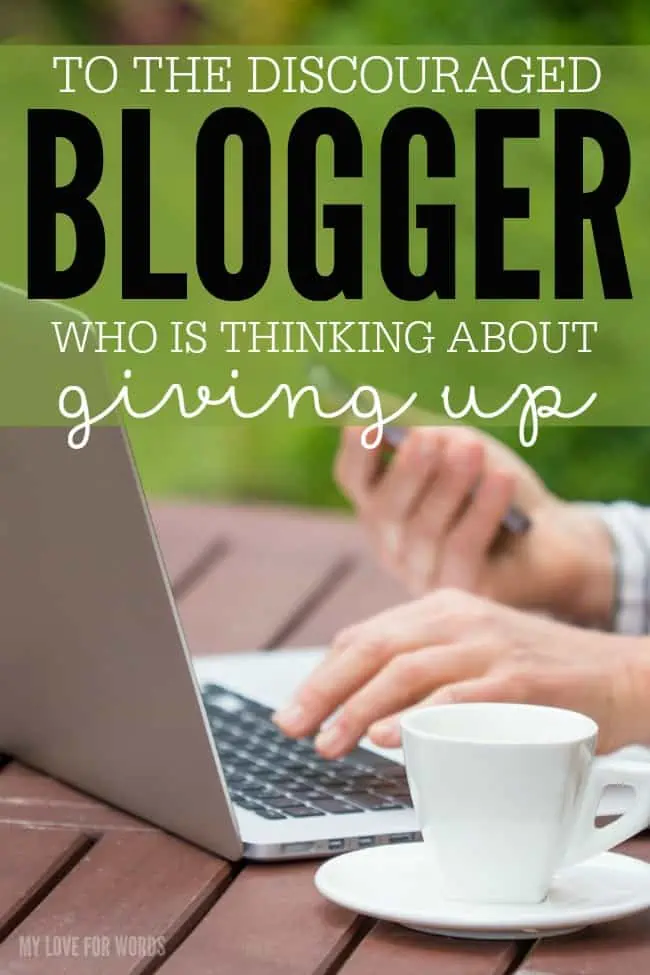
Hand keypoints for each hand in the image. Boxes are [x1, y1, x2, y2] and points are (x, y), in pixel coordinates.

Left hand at [274, 589, 649, 756]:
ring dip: (359, 707)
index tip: (293, 709)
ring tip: (328, 741)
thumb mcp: (473, 652)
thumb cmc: (537, 673)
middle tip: (292, 726)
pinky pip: (460, 696)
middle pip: (376, 647)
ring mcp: (491, 647)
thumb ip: (423, 667)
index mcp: (442, 609)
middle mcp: (460, 619)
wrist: (620, 674)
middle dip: (325, 689)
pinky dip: (419, 716)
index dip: (322, 673)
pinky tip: (386, 736)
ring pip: (409, 670)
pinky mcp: (520, 681)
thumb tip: (357, 707)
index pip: (366, 635)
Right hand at [334, 426, 613, 627]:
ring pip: (423, 531)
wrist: (553, 538)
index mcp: (384, 501)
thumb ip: (434, 441)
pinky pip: (462, 550)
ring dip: (448, 486)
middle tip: (428, 439)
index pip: (353, 477)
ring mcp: (422, 574)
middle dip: (405, 473)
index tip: (366, 425)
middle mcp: (392, 542)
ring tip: (474, 450)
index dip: (355, 452)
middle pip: (383, 510)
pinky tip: (502, 480)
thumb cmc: (498, 485)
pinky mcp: (460, 593)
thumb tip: (411, 435)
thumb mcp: (464, 448)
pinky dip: (481, 511)